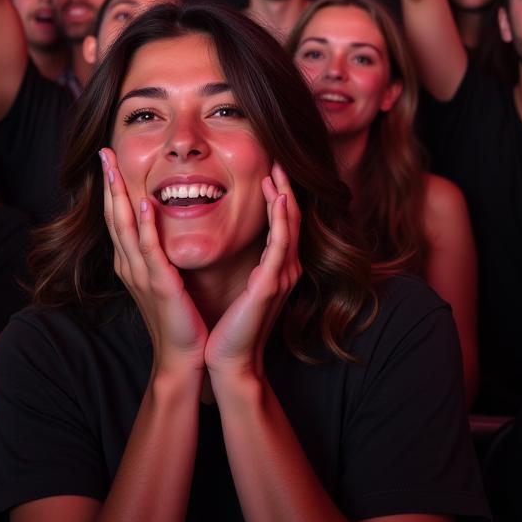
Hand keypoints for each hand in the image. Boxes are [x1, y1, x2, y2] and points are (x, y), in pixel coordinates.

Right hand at [99, 149, 207, 375]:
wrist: (182, 357)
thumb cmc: (179, 320)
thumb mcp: (165, 281)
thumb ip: (160, 256)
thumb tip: (165, 233)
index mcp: (131, 264)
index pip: (117, 218)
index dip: (112, 188)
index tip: (109, 159)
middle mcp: (129, 266)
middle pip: (113, 216)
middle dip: (108, 183)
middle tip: (103, 151)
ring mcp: (141, 274)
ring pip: (124, 227)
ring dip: (117, 195)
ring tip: (112, 166)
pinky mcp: (159, 283)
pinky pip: (148, 249)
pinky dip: (144, 225)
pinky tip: (141, 203)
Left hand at [204, 165, 300, 381]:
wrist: (229, 361)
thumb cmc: (230, 328)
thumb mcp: (242, 289)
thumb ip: (248, 268)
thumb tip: (237, 244)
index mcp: (276, 269)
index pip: (283, 224)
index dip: (280, 196)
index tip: (270, 170)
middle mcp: (285, 269)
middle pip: (292, 219)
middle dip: (285, 188)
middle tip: (278, 159)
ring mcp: (281, 276)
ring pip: (289, 226)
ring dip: (284, 195)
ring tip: (277, 169)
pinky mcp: (270, 284)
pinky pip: (280, 244)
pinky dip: (282, 219)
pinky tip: (279, 198)